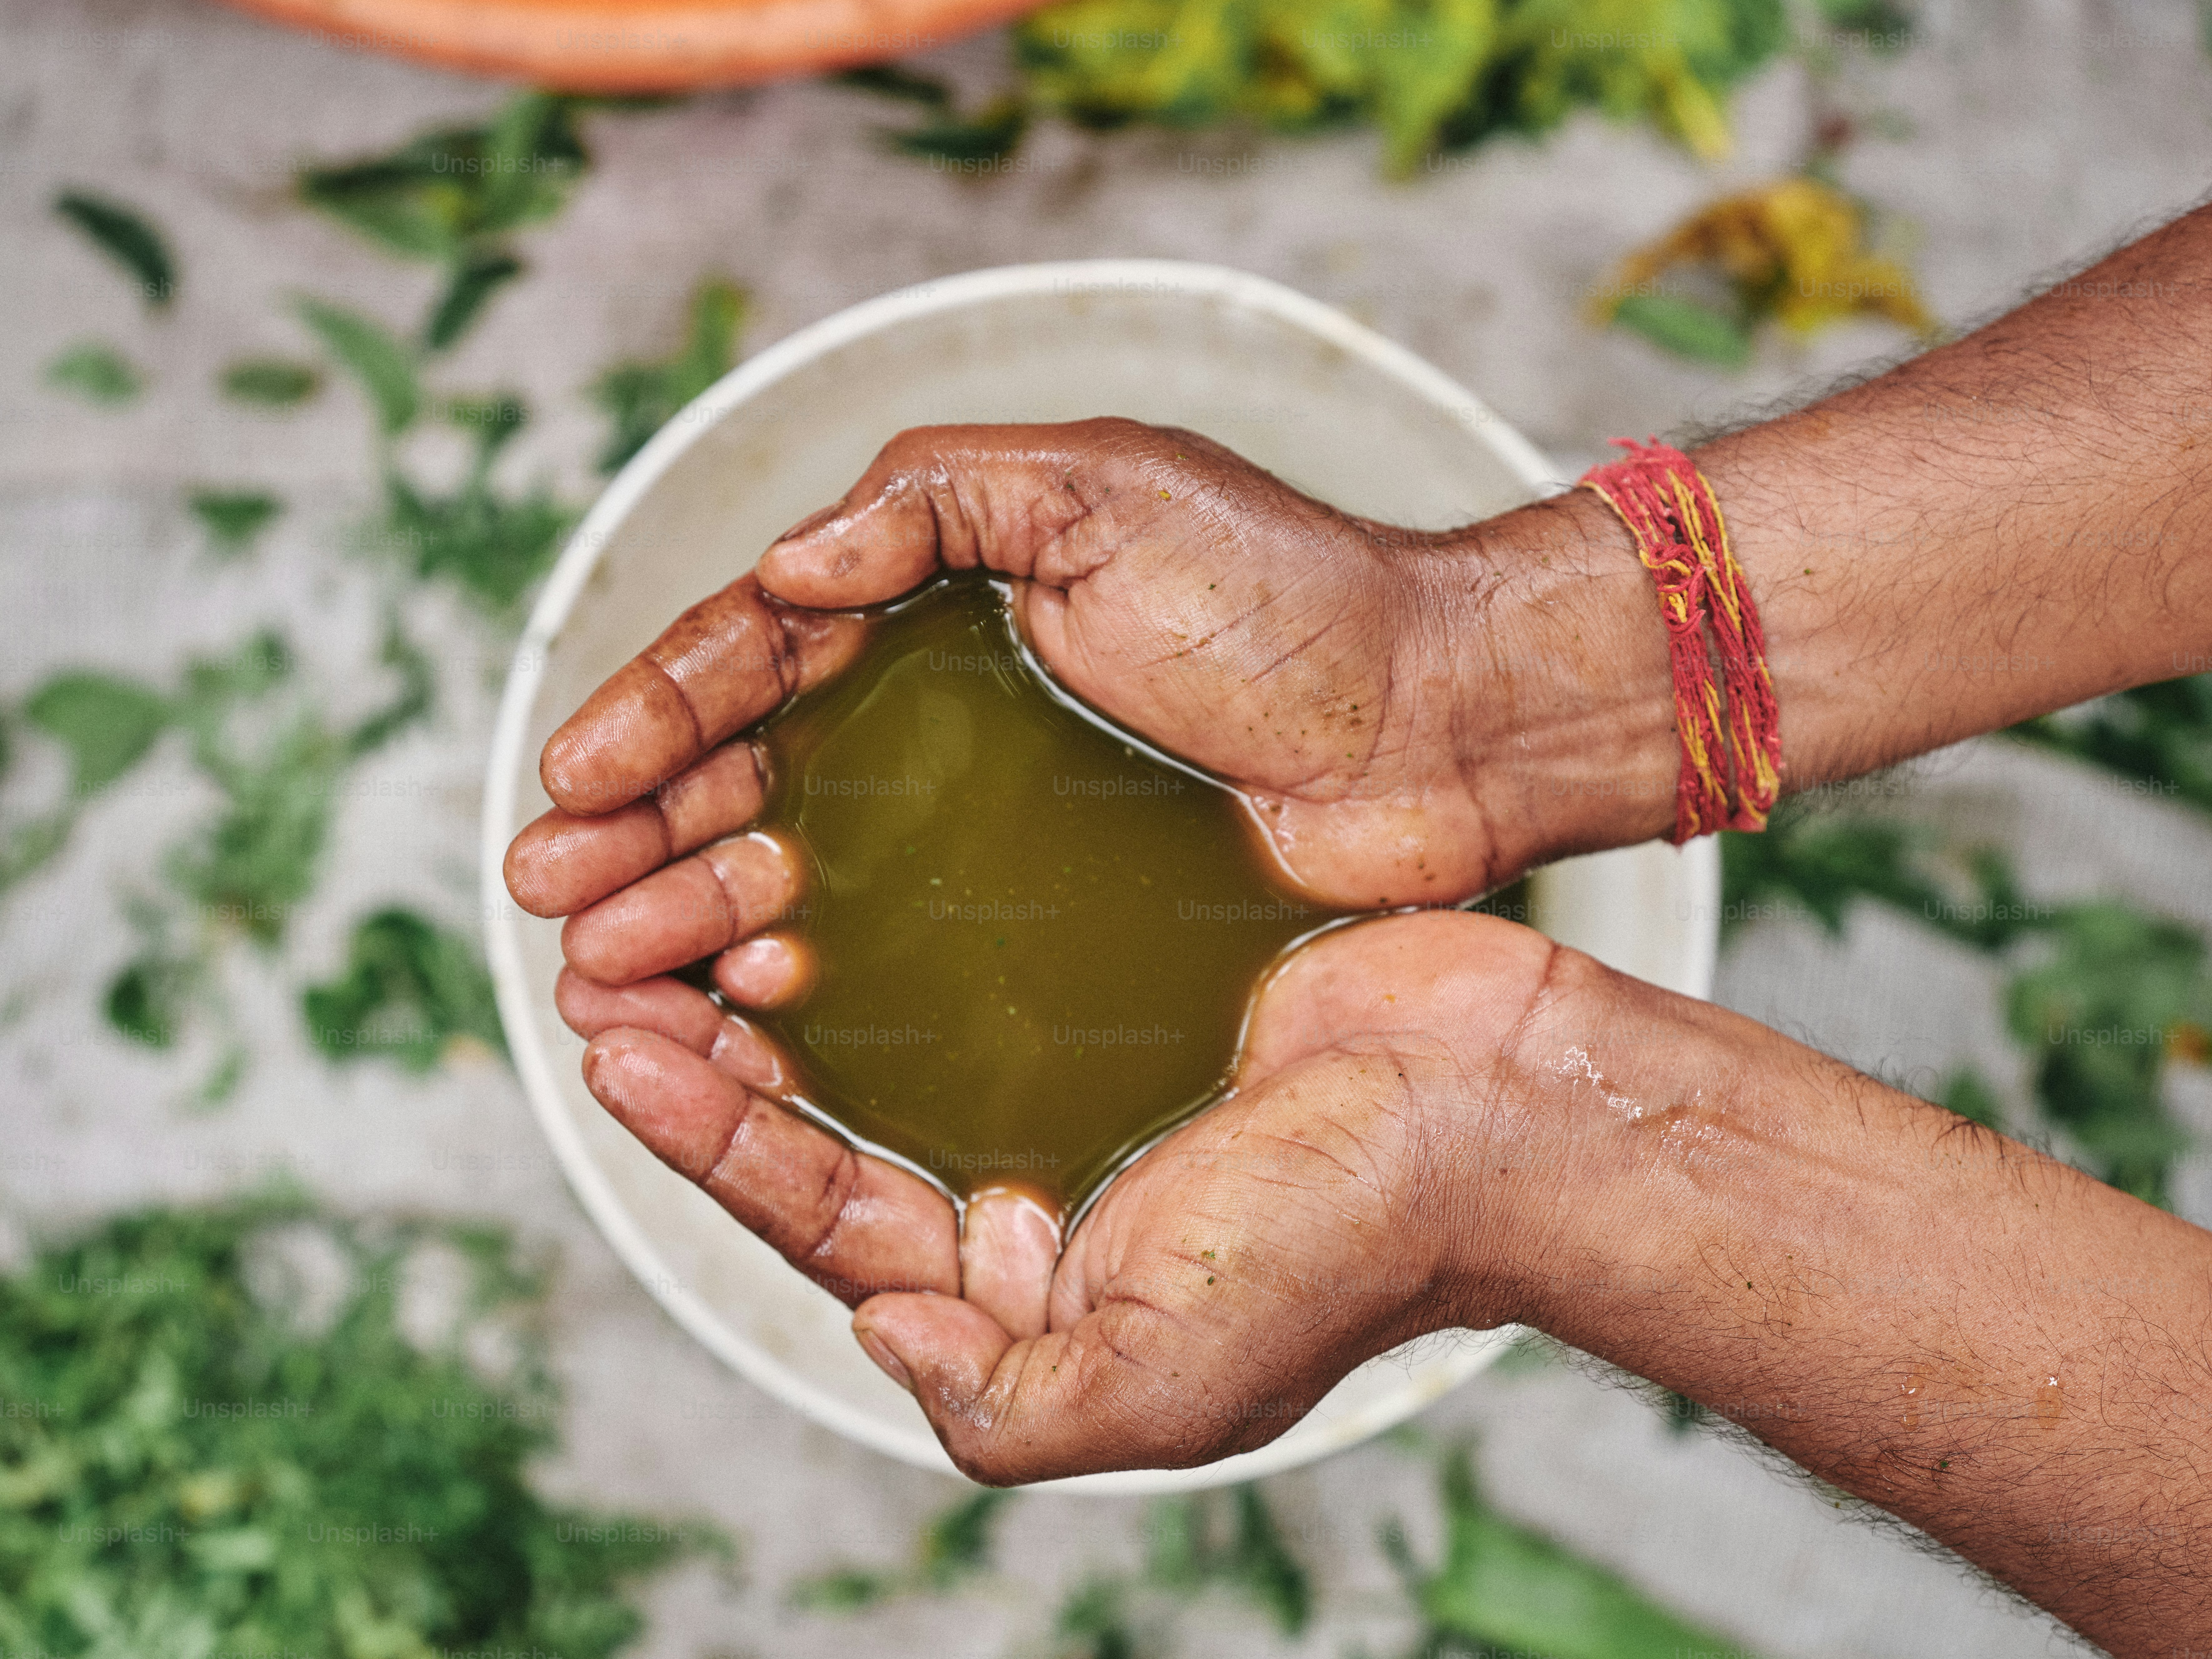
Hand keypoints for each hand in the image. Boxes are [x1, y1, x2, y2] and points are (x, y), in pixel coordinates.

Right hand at [504, 418, 1678, 940]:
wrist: (1440, 725)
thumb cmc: (1291, 596)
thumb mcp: (1106, 490)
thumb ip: (935, 501)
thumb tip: (788, 562)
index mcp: (935, 608)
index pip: (756, 657)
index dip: (655, 716)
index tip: (572, 782)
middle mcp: (943, 720)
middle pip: (751, 776)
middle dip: (643, 832)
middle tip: (559, 900)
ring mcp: (987, 827)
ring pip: (799, 868)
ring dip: (694, 909)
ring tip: (613, 962)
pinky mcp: (1042, 921)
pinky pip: (895, 951)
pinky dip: (807, 974)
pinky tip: (746, 1005)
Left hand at [553, 908, 1582, 1481]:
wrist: (1501, 1109)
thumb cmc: (1351, 1246)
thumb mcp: (1166, 1381)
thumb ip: (1005, 1396)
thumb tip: (878, 1326)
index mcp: (1034, 1291)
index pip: (831, 1221)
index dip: (716, 1146)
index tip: (620, 1057)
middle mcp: (1040, 1190)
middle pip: (838, 1123)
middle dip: (714, 1060)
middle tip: (606, 972)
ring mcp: (1082, 1079)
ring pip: (891, 1030)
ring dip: (783, 978)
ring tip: (678, 910)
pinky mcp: (1128, 979)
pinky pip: (980, 948)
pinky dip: (896, 915)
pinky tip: (830, 859)